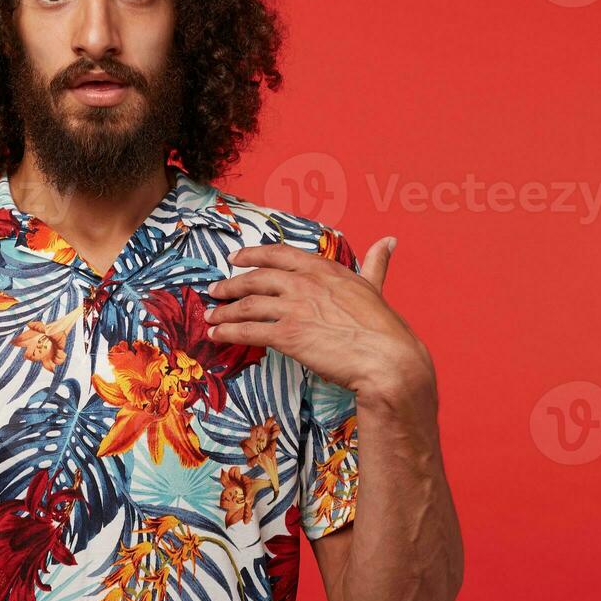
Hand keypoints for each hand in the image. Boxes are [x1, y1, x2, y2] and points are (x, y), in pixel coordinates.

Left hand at [204, 237, 434, 408]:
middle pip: (255, 278)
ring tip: (210, 316)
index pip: (278, 254)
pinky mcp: (288, 335)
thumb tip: (390, 241)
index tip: (235, 258)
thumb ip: (376, 264)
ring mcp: (294, 308)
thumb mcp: (376, 287)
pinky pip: (249, 331)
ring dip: (224, 311)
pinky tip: (218, 334)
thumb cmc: (384, 328)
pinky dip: (228, 332)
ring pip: (247, 305)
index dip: (252, 255)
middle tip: (215, 289)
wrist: (387, 359)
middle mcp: (305, 283)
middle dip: (231, 284)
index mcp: (324, 269)